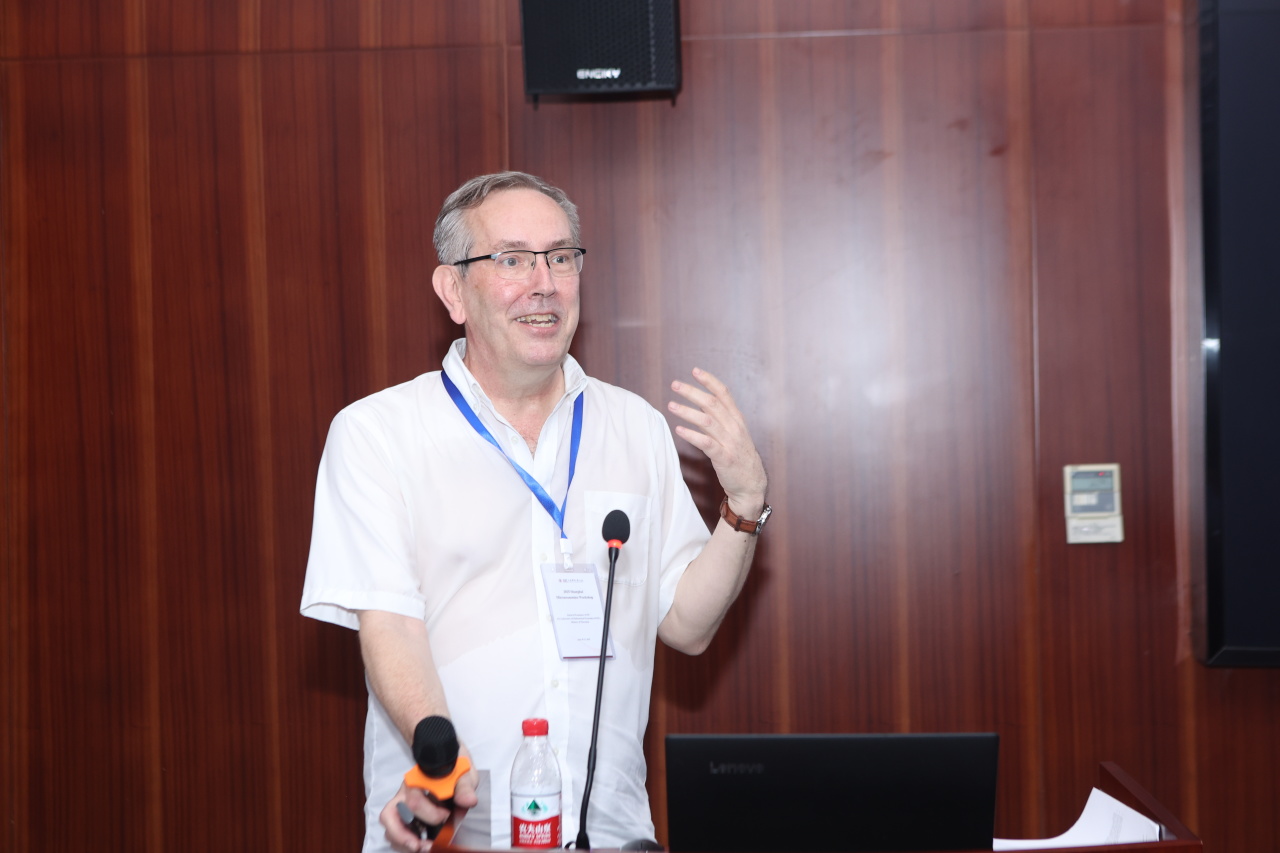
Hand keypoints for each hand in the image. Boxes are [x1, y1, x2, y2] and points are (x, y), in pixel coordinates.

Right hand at [380, 761, 479, 852]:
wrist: (449, 762)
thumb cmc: (454, 768)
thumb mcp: (463, 774)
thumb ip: (464, 787)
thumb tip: (469, 802)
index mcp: (417, 780)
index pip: (415, 801)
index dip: (430, 814)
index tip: (446, 817)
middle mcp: (405, 793)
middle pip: (390, 814)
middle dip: (403, 835)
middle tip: (421, 846)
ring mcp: (402, 804)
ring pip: (389, 824)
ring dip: (401, 840)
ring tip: (421, 848)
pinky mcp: (404, 815)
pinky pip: (395, 829)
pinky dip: (403, 841)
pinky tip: (418, 845)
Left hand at [668, 367, 766, 517]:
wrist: (752, 485)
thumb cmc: (739, 457)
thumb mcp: (733, 433)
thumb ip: (719, 419)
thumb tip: (701, 405)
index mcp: (737, 419)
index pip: (724, 394)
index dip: (709, 381)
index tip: (695, 371)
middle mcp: (735, 427)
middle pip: (712, 404)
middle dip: (692, 392)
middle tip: (675, 385)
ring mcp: (731, 442)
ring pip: (707, 421)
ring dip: (687, 412)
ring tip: (671, 405)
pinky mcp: (725, 458)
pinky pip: (707, 444)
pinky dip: (692, 436)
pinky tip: (679, 430)